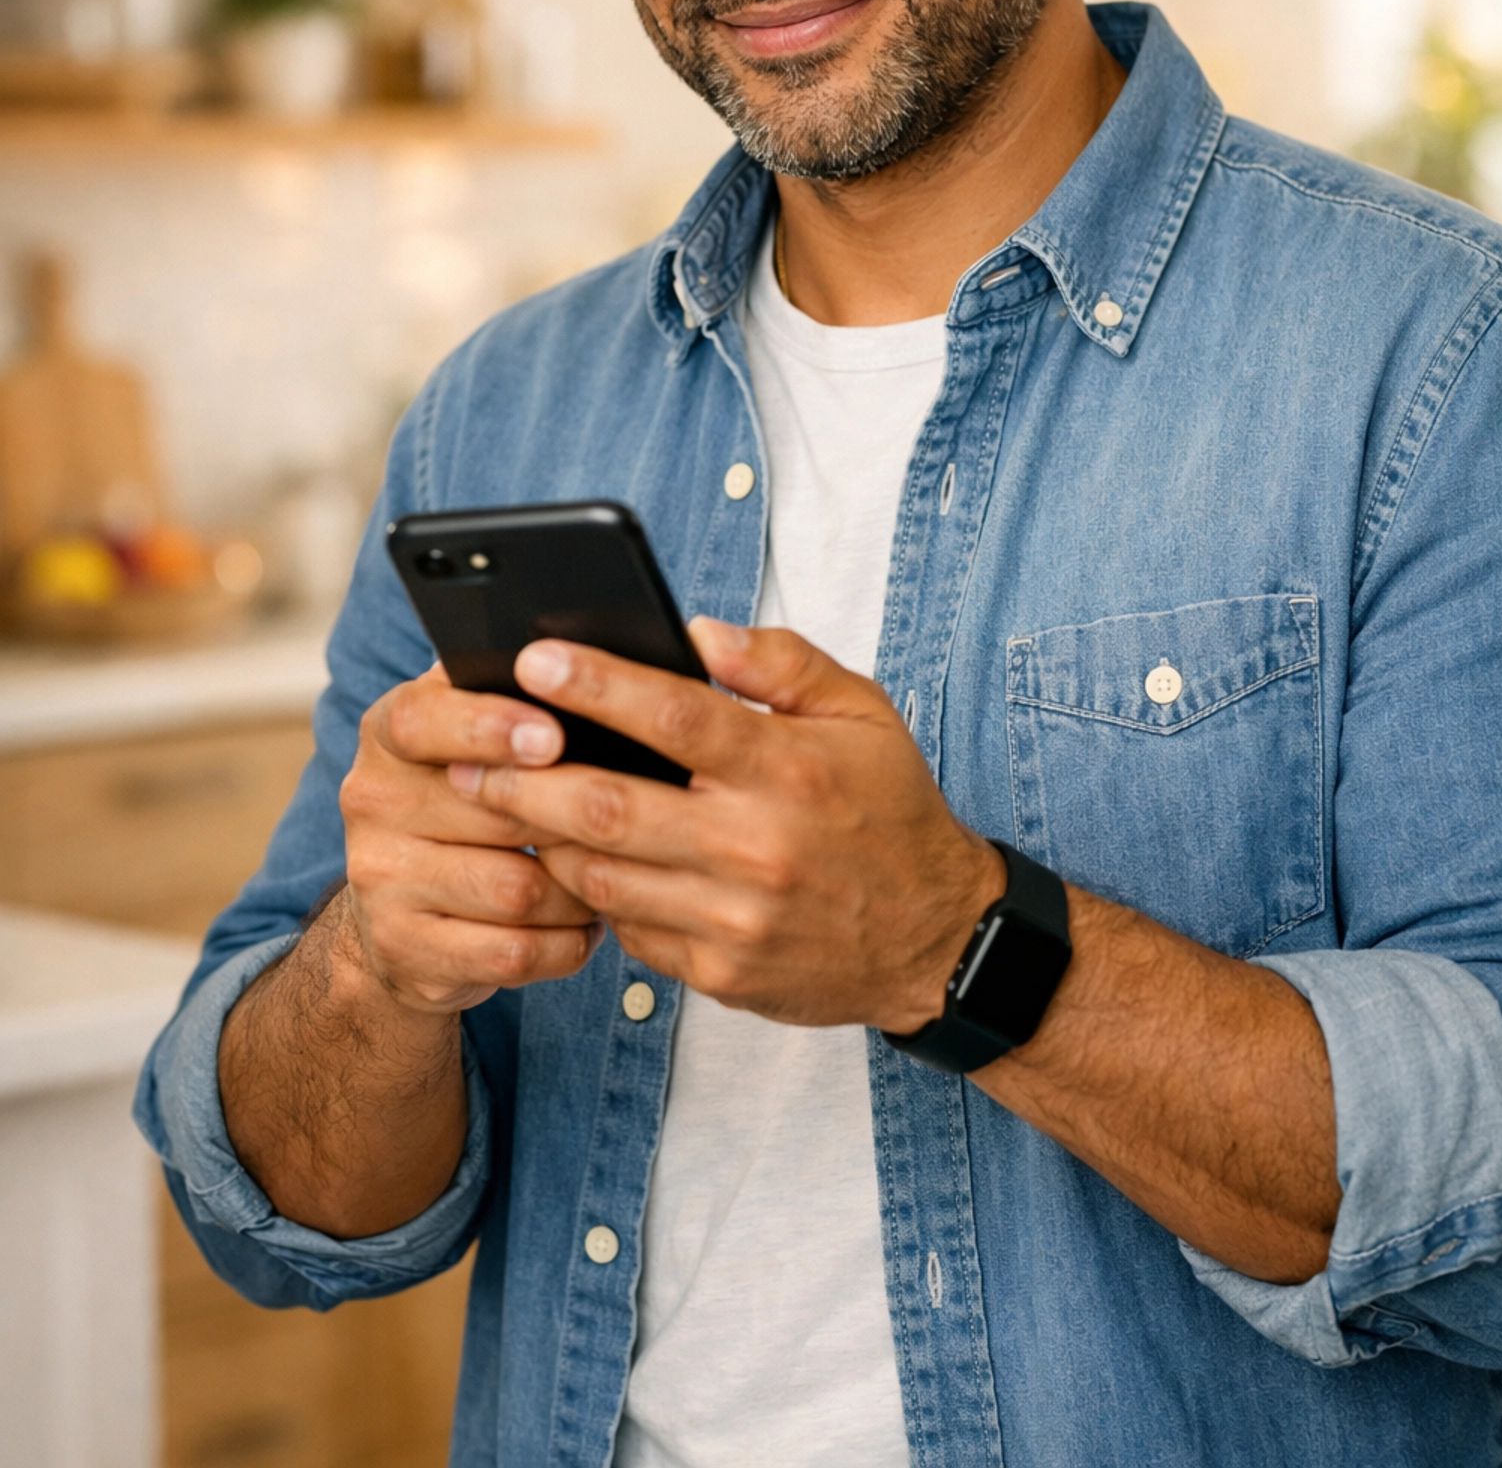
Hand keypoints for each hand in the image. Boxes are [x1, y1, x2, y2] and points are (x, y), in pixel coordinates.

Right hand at [339, 661, 599, 1014]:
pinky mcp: (403, 949)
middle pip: (491, 811)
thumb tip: (599, 673)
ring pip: (514, 890)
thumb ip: (519, 698)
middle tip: (627, 819)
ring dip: (577, 891)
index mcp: (389, 730)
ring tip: (607, 877)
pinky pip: (511, 952)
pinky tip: (581, 928)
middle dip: (571, 820)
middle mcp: (371, 799)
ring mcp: (378, 879)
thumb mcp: (476, 736)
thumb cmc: (470, 801)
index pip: (423, 720)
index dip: (490, 727)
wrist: (401, 913)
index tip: (554, 736)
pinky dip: (564, 943)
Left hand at [446, 619, 1003, 1032]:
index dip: (597, 685)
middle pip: (608, 807)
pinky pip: (628, 930)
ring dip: (539, 839)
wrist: (936, 940)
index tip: (531, 657)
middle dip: (523, 777)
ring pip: (602, 876)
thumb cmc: (888, 809)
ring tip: (493, 802)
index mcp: (788, 768)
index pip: (675, 716)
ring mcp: (735, 917)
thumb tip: (698, 631)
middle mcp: (756, 845)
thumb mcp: (862, 713)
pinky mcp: (721, 972)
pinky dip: (590, 894)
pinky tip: (563, 862)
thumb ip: (782, 663)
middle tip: (465, 750)